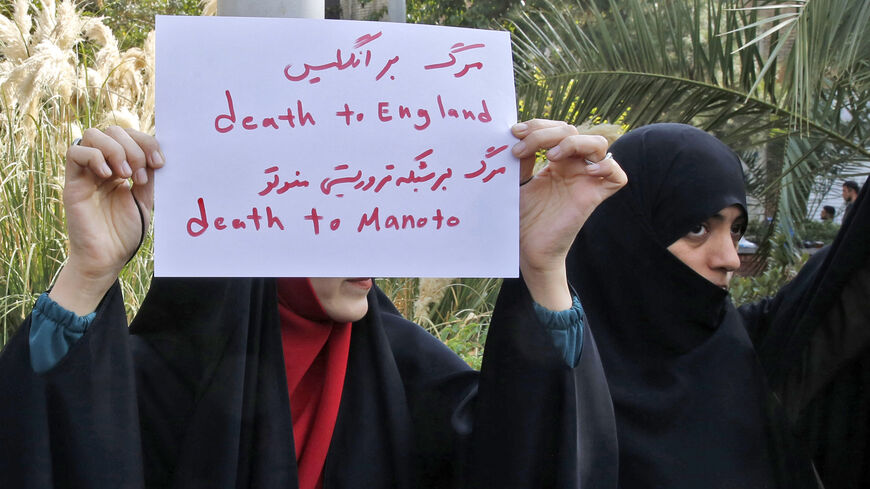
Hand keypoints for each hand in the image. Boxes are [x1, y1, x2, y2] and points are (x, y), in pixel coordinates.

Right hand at [49, 127, 164, 314]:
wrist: (107, 258)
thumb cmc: (125, 233)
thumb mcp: (145, 200)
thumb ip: (147, 175)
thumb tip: (156, 152)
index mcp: (121, 168)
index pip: (130, 137)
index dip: (147, 143)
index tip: (160, 163)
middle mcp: (103, 166)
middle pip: (113, 130)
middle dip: (133, 147)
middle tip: (140, 175)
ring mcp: (87, 173)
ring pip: (93, 135)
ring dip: (116, 150)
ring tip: (125, 176)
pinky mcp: (72, 182)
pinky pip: (75, 152)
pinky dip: (95, 156)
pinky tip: (108, 175)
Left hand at [512, 120, 626, 308]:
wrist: (527, 249)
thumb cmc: (522, 218)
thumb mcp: (516, 182)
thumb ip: (521, 158)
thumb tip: (519, 134)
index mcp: (556, 161)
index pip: (555, 129)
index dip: (537, 126)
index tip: (513, 134)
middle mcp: (573, 167)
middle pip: (572, 132)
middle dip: (544, 133)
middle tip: (520, 148)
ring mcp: (585, 181)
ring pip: (598, 144)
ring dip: (573, 143)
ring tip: (551, 156)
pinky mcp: (594, 197)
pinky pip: (617, 175)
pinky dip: (606, 167)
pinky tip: (586, 171)